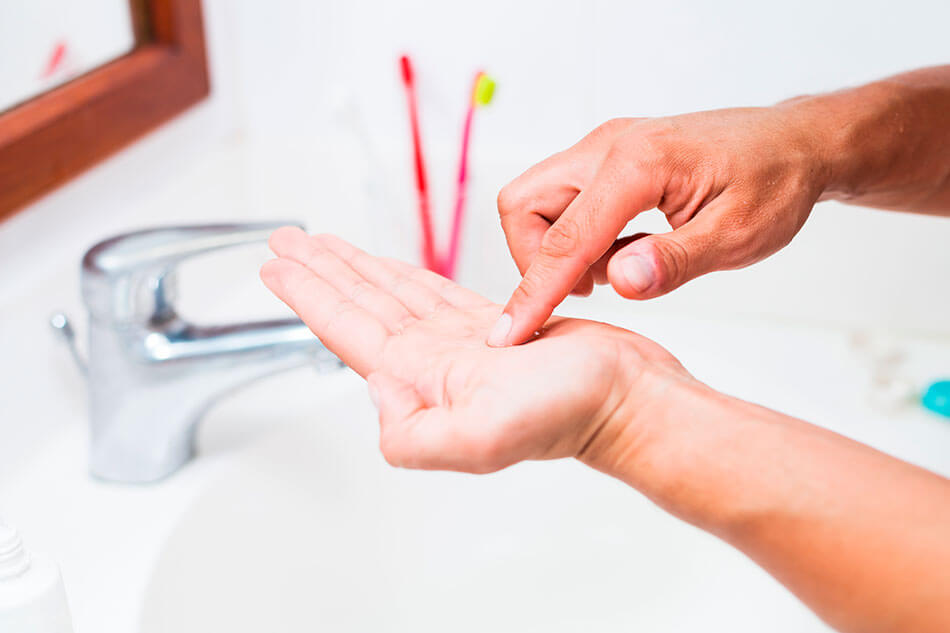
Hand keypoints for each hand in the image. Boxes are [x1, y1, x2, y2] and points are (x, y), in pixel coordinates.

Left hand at [260, 227, 690, 472]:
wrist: (628, 402)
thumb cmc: (573, 416)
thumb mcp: (482, 438)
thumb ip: (412, 431)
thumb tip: (371, 388)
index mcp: (422, 378)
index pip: (347, 329)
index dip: (307, 294)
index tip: (275, 264)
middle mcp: (434, 362)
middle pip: (360, 305)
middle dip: (321, 272)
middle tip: (286, 242)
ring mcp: (462, 345)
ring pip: (394, 294)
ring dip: (357, 268)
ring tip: (325, 246)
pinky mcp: (496, 327)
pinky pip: (436, 292)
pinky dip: (407, 274)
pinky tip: (391, 268)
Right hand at [491, 105, 828, 345]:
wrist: (792, 143)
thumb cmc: (772, 184)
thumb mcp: (738, 236)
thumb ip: (675, 261)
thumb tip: (621, 284)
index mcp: (638, 163)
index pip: (564, 237)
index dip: (533, 292)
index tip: (508, 335)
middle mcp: (608, 145)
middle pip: (523, 204)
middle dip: (533, 259)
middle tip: (588, 291)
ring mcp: (603, 147)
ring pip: (535, 201)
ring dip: (556, 248)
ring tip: (619, 267)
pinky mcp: (605, 158)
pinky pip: (562, 199)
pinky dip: (574, 235)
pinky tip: (623, 250)